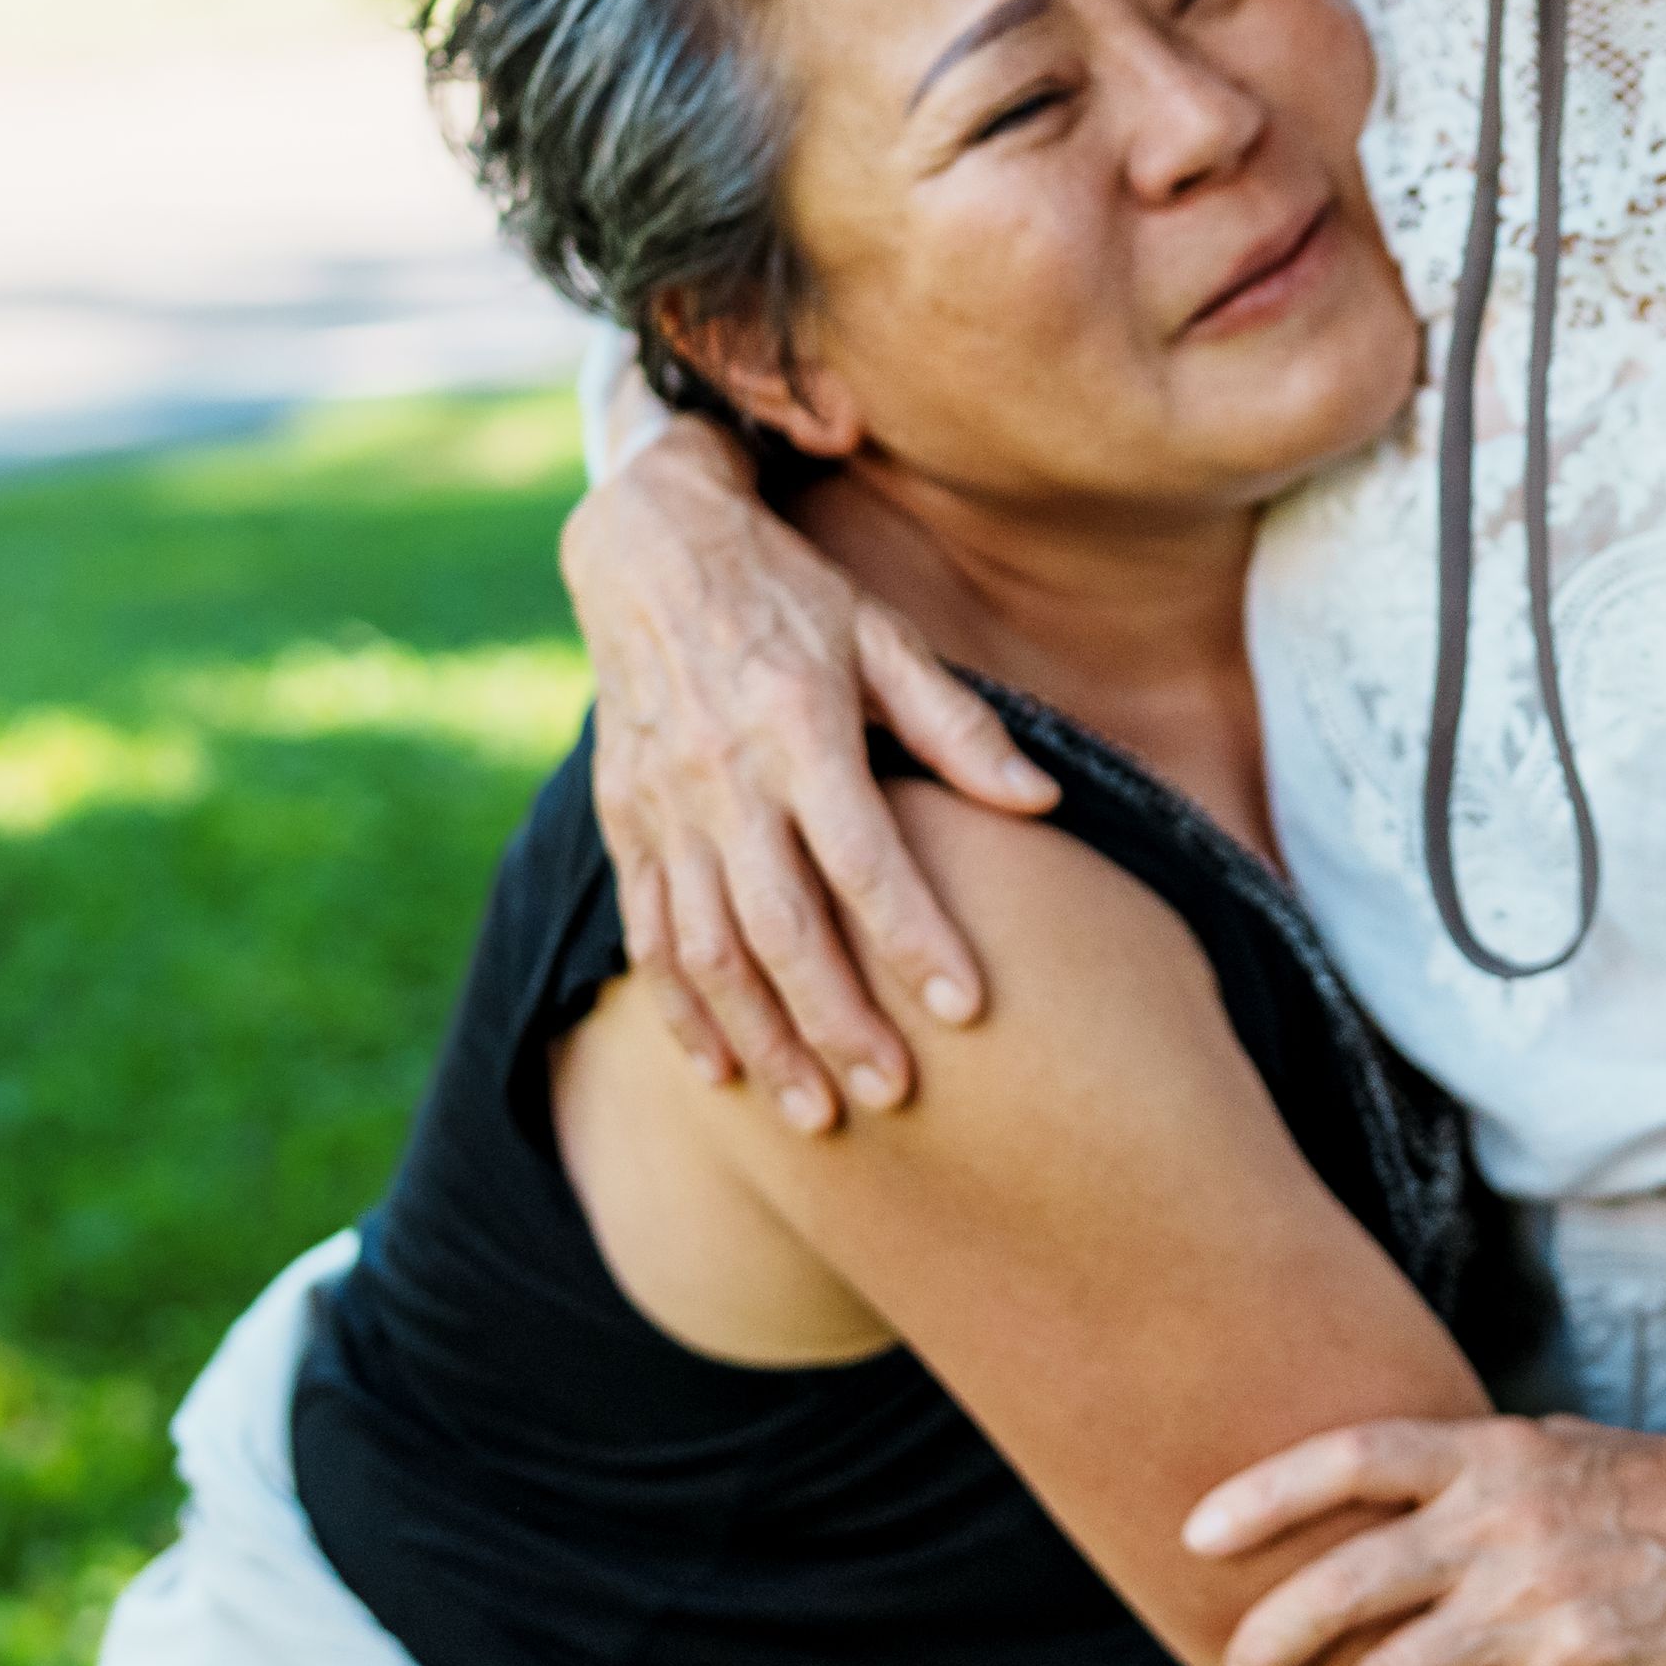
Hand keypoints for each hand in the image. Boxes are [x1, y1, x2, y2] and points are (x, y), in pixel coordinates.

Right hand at [565, 424, 1049, 1129]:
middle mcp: (724, 774)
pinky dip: (682, 1009)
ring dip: (761, 1040)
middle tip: (893, 1096)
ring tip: (816, 1116)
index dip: (914, 935)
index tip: (967, 1008)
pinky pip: (649, 933)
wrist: (645, 549)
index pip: (863, 854)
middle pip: (782, 925)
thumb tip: (1041, 804)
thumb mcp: (881, 634)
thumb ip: (956, 726)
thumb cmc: (789, 594)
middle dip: (837, 1021)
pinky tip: (723, 1070)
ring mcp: (663, 805)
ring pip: (708, 949)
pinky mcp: (624, 822)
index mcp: (799, 723)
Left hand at [1192, 1415, 1665, 1665]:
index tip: (1197, 1537)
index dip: (1262, 1495)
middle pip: (1341, 1585)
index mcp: (1487, 1455)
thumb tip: (1410, 1494)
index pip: (1347, 1457)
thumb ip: (1480, 1469)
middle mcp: (1496, 1521)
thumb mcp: (1560, 1444)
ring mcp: (1535, 1595)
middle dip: (1268, 1647)